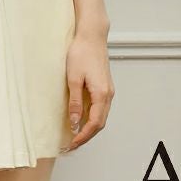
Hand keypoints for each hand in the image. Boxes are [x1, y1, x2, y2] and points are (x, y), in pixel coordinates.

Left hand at [60, 31, 114, 152]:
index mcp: (102, 95)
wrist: (91, 35)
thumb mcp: (73, 78)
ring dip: (89, 127)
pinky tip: (81, 118)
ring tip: (75, 134)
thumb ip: (75, 102)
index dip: (83, 136)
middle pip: (100, 123)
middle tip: (72, 144)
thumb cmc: (81, 53)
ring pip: (101, 116)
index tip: (72, 144)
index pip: (94, 124)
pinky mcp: (104, 85)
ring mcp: (108, 90)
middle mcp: (108, 95)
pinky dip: (91, 117)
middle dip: (86, 136)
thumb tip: (75, 122)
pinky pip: (100, 108)